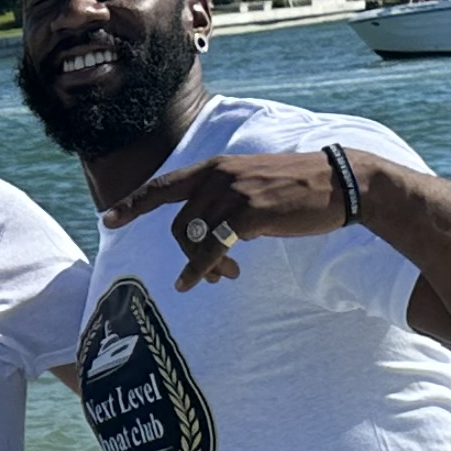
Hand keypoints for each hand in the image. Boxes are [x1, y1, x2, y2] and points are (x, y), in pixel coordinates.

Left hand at [105, 150, 375, 290]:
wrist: (342, 182)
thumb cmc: (300, 190)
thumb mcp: (253, 185)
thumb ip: (224, 200)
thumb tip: (205, 236)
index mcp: (215, 167)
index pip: (164, 185)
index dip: (133, 203)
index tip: (108, 219)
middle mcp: (218, 176)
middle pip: (177, 224)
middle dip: (186, 254)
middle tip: (211, 276)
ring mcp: (233, 193)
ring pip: (193, 240)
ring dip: (203, 266)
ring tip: (226, 276)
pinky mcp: (249, 213)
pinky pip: (211, 250)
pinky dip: (201, 270)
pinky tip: (201, 283)